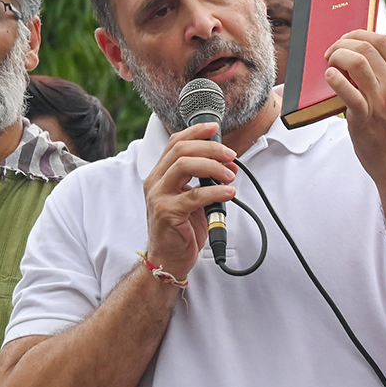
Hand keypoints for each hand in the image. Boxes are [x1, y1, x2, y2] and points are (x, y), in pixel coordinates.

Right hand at [141, 122, 235, 281]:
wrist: (169, 259)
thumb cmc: (182, 228)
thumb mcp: (191, 197)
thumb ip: (203, 179)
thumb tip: (227, 164)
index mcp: (160, 175)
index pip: (175, 142)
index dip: (196, 131)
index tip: (215, 127)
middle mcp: (155, 182)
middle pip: (181, 150)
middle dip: (210, 148)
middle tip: (230, 156)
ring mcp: (158, 196)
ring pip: (185, 165)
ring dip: (213, 166)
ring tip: (230, 175)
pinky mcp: (167, 212)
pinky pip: (194, 195)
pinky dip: (216, 191)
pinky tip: (229, 192)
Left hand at [324, 31, 385, 181]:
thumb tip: (359, 58)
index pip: (383, 41)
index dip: (359, 34)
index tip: (345, 40)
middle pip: (367, 46)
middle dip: (343, 43)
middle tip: (331, 52)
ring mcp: (382, 101)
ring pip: (358, 61)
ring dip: (337, 56)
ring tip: (329, 63)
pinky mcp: (366, 117)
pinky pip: (348, 91)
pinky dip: (335, 79)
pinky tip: (329, 76)